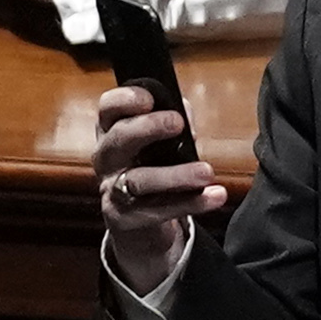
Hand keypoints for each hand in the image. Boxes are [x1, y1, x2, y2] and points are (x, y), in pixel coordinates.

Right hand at [91, 87, 222, 295]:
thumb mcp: (159, 141)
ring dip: (176, 175)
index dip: (124, 100)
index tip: (149, 98)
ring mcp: (112, 190)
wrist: (138, 222)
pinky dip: (190, 203)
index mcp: (112, 131)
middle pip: (118, 139)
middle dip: (147, 127)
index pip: (108, 108)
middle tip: (177, 124)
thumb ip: (171, 122)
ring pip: (138, 180)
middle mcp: (107, 159)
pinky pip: (157, 210)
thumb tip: (184, 112)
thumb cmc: (152, 167)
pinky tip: (214, 196)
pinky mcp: (125, 219)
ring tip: (206, 172)